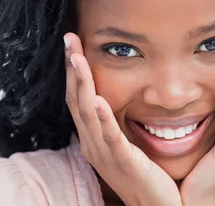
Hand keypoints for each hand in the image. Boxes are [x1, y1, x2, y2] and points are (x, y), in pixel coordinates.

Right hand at [64, 33, 181, 205]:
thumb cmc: (145, 176)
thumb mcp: (127, 144)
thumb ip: (119, 123)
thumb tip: (117, 97)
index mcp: (95, 137)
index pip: (78, 97)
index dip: (74, 70)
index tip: (73, 42)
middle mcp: (93, 144)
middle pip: (76, 99)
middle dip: (73, 67)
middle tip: (69, 38)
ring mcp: (105, 154)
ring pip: (87, 112)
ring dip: (82, 83)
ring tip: (77, 58)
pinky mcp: (122, 163)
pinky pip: (109, 138)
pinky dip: (102, 118)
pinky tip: (98, 100)